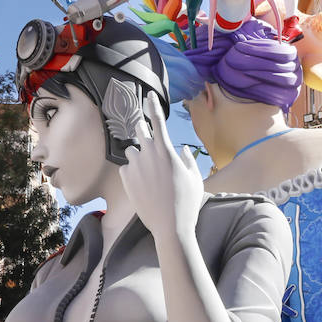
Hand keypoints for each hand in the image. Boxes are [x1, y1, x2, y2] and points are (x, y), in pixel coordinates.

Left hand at [120, 94, 204, 240]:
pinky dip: (134, 172)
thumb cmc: (187, 202)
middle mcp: (148, 154)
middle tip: (150, 139)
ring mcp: (135, 167)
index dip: (153, 105)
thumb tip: (182, 151)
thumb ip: (188, 161)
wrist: (170, 227)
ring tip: (150, 173)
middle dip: (144, 130)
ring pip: (132, 151)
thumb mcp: (195, 179)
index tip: (149, 95)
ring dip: (139, 155)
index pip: (157, 120)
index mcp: (166, 151)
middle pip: (140, 130)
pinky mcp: (126, 179)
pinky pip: (127, 168)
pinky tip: (143, 186)